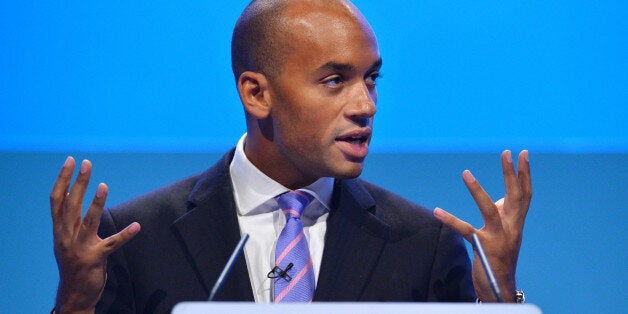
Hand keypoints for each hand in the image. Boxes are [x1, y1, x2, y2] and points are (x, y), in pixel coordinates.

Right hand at [50, 157, 139, 312]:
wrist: (73, 294)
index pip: (57, 199)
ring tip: (104, 186)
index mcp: (60, 230)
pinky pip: (112, 244)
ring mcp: (80, 248)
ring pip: (88, 222)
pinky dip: (125, 234)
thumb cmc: (74, 263)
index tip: (70, 161)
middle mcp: (66, 237)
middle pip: (71, 205)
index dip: (63, 179)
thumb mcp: (66, 239)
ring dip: (96, 203)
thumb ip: (69, 219)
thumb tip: (71, 193)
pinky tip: (136, 226)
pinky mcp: (95, 259)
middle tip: (86, 163)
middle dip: (78, 183)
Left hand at [433, 150, 531, 301]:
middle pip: (515, 196)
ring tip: (466, 172)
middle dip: (511, 173)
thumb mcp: (505, 233)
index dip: (525, 174)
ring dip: (477, 190)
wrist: (501, 288)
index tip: (523, 153)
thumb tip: (499, 199)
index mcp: (517, 223)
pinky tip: (437, 210)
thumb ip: (503, 215)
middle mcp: (512, 228)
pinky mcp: (482, 247)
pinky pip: (464, 230)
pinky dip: (450, 219)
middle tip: (506, 152)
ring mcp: (498, 238)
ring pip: (489, 209)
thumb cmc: (500, 257)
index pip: (525, 194)